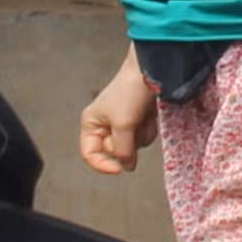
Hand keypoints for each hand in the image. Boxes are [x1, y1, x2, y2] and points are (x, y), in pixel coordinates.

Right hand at [78, 62, 154, 178]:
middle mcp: (104, 126)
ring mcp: (123, 124)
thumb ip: (123, 150)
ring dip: (140, 135)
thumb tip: (127, 166)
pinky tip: (148, 115)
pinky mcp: (138, 122)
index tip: (119, 168)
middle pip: (114, 153)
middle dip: (127, 143)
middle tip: (132, 126)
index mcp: (91, 124)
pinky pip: (143, 138)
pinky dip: (148, 129)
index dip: (103, 164)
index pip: (90, 154)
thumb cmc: (130, 91)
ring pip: (132, 147)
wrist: (152, 72)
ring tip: (140, 116)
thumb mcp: (123, 124)